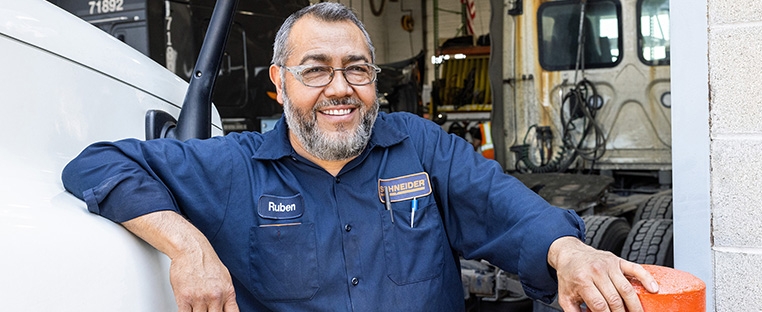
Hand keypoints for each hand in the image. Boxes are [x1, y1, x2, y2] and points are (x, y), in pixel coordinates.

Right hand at [121, 211, 239, 311]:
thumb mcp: (225, 278)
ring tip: (197, 308)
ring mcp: (199, 298)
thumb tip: (228, 308)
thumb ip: (226, 295)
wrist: (191, 250)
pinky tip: (188, 309)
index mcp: (227, 292)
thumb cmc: (207, 262)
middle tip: (206, 310)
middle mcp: (215, 297)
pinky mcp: (184, 298)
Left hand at [547, 237, 658, 311]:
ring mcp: (609, 265)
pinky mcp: (618, 260)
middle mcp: (596, 271)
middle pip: (614, 299)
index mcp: (582, 280)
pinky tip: (653, 289)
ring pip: (626, 289)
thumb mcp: (565, 296)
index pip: (599, 305)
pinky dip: (647, 279)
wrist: (570, 254)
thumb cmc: (570, 275)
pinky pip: (636, 269)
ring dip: (635, 306)